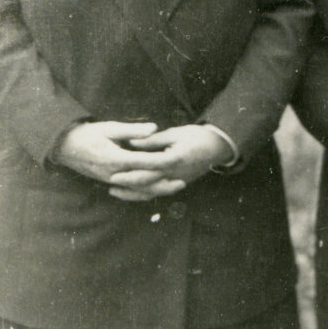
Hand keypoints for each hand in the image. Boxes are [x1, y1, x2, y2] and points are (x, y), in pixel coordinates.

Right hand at [54, 120, 186, 201]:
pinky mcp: (109, 182)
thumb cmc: (88, 133)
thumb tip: (154, 128)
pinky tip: (155, 192)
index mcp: (115, 158)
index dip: (161, 163)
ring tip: (174, 188)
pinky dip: (144, 193)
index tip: (177, 161)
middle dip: (163, 183)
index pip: (143, 163)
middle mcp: (114, 173)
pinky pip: (130, 191)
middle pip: (143, 182)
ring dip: (157, 190)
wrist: (65, 147)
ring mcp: (111, 180)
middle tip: (182, 181)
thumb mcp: (109, 127)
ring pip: (137, 190)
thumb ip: (132, 130)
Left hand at [106, 124, 230, 202]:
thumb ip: (153, 140)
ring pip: (151, 192)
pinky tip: (132, 194)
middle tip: (110, 182)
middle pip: (147, 182)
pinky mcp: (177, 184)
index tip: (115, 169)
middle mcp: (174, 174)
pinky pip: (158, 193)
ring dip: (132, 193)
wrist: (217, 147)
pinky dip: (144, 195)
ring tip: (115, 191)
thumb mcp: (175, 133)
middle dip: (127, 184)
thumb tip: (133, 142)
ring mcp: (176, 181)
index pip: (148, 166)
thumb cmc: (197, 136)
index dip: (130, 169)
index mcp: (173, 159)